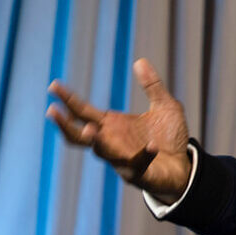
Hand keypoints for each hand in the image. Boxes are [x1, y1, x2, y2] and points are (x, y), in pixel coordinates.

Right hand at [46, 58, 190, 203]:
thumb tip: (140, 61)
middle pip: (80, 135)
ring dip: (96, 141)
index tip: (53, 85)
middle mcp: (111, 142)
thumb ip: (152, 85)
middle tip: (52, 111)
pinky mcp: (139, 173)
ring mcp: (122, 159)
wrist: (183, 166)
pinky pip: (137, 164)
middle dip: (65, 124)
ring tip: (89, 129)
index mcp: (113, 125)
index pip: (83, 112)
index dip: (68, 99)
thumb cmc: (168, 137)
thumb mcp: (164, 106)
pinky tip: (151, 147)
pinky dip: (143, 155)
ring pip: (101, 152)